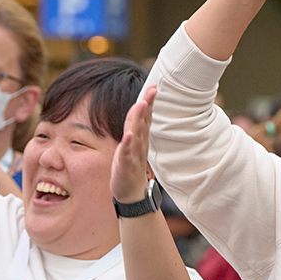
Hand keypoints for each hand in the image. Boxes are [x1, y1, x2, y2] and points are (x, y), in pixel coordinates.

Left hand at [110, 85, 156, 203]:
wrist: (131, 193)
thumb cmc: (131, 165)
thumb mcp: (133, 143)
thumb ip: (135, 125)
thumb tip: (141, 107)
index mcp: (141, 138)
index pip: (145, 116)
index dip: (149, 101)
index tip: (155, 86)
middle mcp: (139, 144)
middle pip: (143, 122)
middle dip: (147, 105)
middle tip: (153, 90)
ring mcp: (134, 154)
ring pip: (137, 134)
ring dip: (139, 120)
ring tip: (142, 106)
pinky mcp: (126, 165)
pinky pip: (127, 153)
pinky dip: (128, 144)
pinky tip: (129, 136)